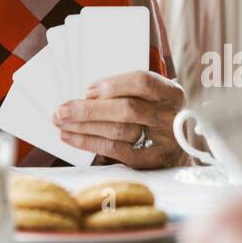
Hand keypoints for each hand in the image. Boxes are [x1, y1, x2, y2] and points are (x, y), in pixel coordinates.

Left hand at [53, 71, 184, 168]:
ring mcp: (161, 141)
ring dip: (83, 126)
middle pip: (126, 109)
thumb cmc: (156, 115)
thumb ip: (126, 92)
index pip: (142, 82)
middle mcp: (170, 117)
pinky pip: (114, 150)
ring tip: (61, 122)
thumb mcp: (152, 97)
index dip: (113, 84)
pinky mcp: (149, 160)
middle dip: (89, 109)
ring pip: (117, 130)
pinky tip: (71, 136)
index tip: (88, 89)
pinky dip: (88, 142)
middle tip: (62, 109)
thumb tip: (87, 96)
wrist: (180, 149)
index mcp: (171, 93)